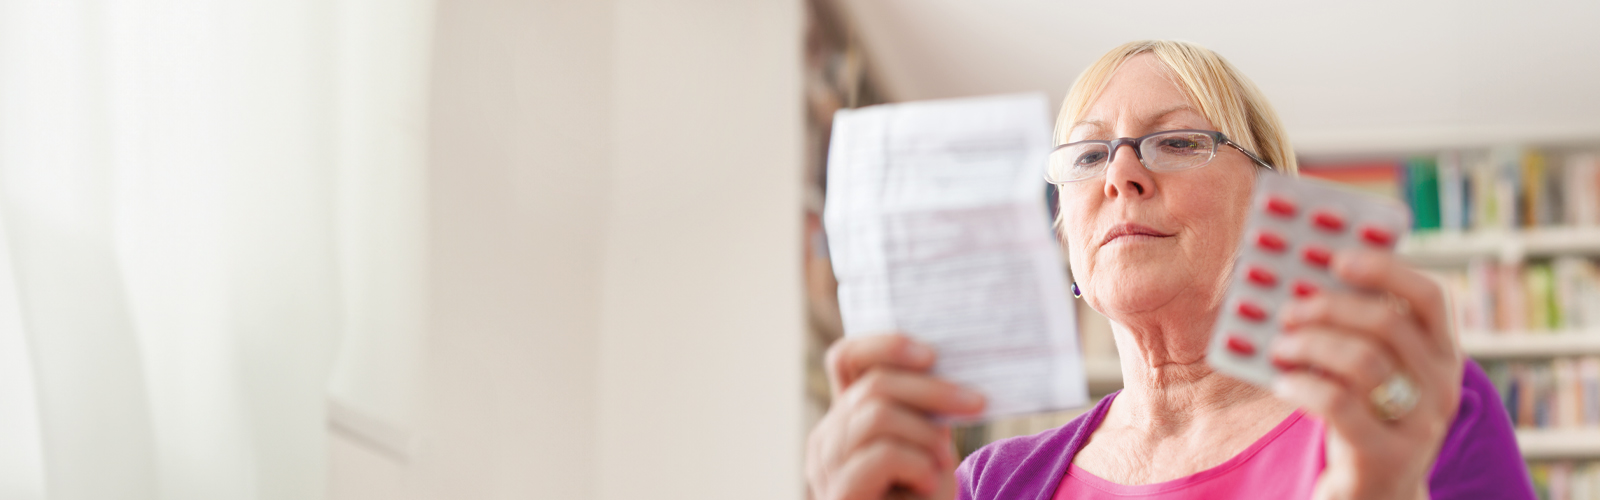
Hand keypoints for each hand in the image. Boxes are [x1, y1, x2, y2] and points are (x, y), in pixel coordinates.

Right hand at [805, 333, 986, 499]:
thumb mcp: (926, 446)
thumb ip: (921, 410)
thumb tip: (943, 364)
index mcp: (844, 419)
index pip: (847, 358)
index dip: (887, 345)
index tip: (932, 355)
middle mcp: (825, 439)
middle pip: (874, 384)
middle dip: (933, 390)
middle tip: (977, 403)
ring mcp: (825, 469)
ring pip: (877, 415)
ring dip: (925, 435)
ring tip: (941, 464)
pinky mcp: (839, 495)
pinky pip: (882, 454)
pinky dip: (917, 465)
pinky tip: (926, 486)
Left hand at [1269, 248, 1462, 499]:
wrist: (1374, 496)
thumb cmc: (1362, 419)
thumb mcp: (1369, 373)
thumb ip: (1351, 331)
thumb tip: (1299, 278)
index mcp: (1442, 355)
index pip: (1432, 297)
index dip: (1386, 268)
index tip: (1337, 257)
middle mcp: (1441, 387)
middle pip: (1389, 323)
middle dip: (1329, 308)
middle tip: (1286, 308)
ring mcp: (1419, 426)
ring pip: (1364, 361)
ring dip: (1311, 343)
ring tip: (1278, 345)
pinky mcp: (1386, 457)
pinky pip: (1339, 403)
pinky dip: (1302, 383)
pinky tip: (1282, 382)